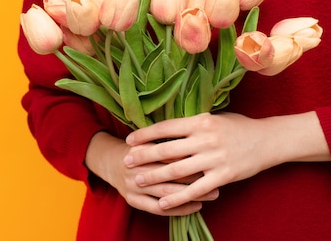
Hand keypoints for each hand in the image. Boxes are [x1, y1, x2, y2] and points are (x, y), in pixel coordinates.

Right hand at [85, 131, 218, 215]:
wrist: (111, 162)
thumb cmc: (141, 147)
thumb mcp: (150, 136)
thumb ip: (171, 133)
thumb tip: (203, 121)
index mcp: (140, 147)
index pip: (169, 151)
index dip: (191, 154)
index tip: (213, 155)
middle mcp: (134, 167)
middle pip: (169, 173)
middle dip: (196, 176)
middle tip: (218, 176)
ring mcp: (132, 185)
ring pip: (166, 192)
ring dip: (192, 194)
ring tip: (214, 194)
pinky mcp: (132, 200)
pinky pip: (158, 209)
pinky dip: (179, 209)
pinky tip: (196, 206)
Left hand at [124, 111, 329, 210]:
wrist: (269, 140)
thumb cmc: (239, 127)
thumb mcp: (214, 118)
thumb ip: (193, 124)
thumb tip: (167, 127)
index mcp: (201, 121)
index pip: (165, 128)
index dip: (145, 135)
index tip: (129, 140)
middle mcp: (205, 139)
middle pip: (166, 149)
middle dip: (143, 157)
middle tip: (126, 162)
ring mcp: (214, 158)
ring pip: (177, 170)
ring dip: (154, 177)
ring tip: (138, 181)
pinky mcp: (223, 176)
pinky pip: (195, 190)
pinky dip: (177, 197)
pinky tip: (163, 202)